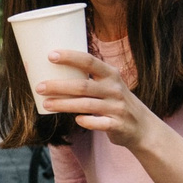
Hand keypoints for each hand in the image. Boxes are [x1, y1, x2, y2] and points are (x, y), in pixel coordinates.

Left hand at [32, 49, 155, 148]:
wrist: (142, 126)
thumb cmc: (116, 101)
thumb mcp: (109, 84)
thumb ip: (88, 78)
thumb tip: (52, 72)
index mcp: (111, 74)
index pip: (89, 61)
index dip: (70, 57)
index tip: (50, 55)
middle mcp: (114, 89)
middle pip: (82, 85)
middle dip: (58, 86)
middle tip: (39, 87)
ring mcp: (117, 107)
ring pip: (86, 105)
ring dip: (63, 104)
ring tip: (46, 104)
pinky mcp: (117, 125)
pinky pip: (99, 123)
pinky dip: (86, 121)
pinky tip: (75, 120)